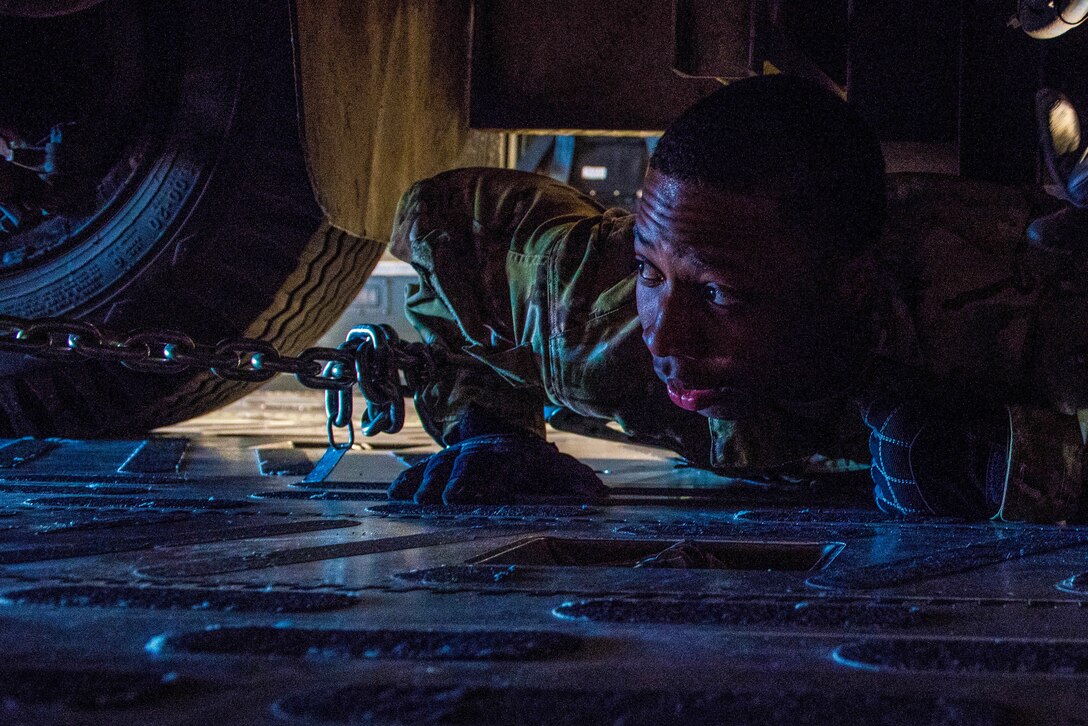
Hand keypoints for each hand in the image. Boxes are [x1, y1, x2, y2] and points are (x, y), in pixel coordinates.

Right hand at [387, 433, 608, 504]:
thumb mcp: (558, 469)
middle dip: (451, 481)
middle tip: (444, 501)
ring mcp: (454, 459)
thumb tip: (599, 496)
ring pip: (437, 467)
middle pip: (462, 466)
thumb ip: (576, 481)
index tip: (474, 497)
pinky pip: (418, 472)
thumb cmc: (535, 465)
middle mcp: (478, 455)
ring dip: (424, 484)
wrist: (504, 441)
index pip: (496, 468)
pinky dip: (405, 483)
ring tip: (414, 503)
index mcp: (508, 457)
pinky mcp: (438, 467)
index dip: (485, 481)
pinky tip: (392, 497)